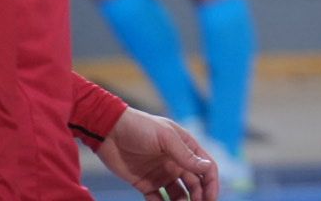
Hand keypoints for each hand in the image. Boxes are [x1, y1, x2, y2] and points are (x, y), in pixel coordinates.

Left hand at [96, 108, 218, 200]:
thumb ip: (185, 154)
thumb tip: (207, 167)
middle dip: (200, 198)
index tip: (210, 200)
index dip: (211, 184)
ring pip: (179, 195)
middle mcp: (177, 163)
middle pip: (195, 184)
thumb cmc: (140, 127)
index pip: (206, 168)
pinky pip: (158, 200)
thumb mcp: (165, 138)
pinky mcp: (145, 184)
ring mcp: (162, 174)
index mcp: (186, 148)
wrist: (109, 131)